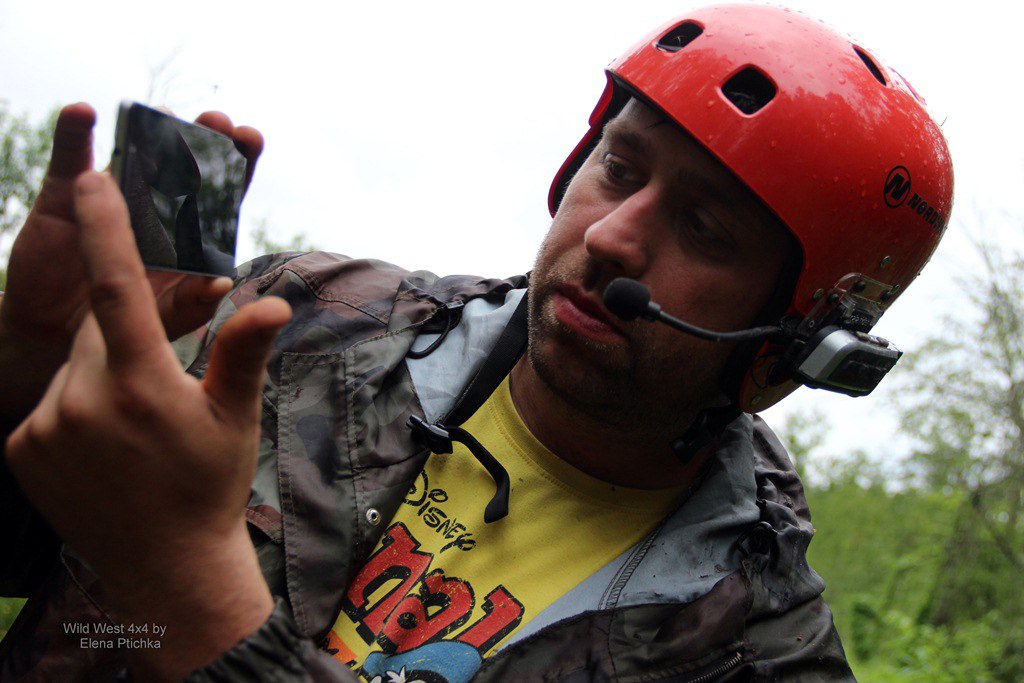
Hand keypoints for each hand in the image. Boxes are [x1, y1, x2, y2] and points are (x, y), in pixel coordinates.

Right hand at [0, 103, 263, 421]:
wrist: (62, 336)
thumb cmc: (129, 327)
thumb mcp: (164, 317)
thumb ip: (192, 302)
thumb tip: (222, 285)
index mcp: (189, 229)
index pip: (220, 189)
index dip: (236, 162)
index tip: (250, 137)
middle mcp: (155, 203)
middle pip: (183, 161)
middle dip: (200, 137)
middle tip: (214, 120)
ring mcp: (113, 194)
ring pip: (133, 151)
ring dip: (147, 129)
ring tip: (161, 114)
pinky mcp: (68, 193)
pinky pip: (71, 158)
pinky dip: (74, 133)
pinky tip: (82, 113)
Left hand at [5, 171, 288, 679]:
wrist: (165, 567)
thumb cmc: (209, 487)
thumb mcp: (235, 419)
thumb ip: (243, 353)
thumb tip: (272, 303)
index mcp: (142, 384)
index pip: (117, 287)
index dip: (106, 227)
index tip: (94, 178)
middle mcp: (84, 401)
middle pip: (96, 330)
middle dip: (123, 336)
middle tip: (155, 379)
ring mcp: (46, 429)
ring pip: (70, 368)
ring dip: (98, 376)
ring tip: (132, 428)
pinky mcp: (22, 452)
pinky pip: (47, 405)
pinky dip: (73, 409)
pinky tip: (104, 447)